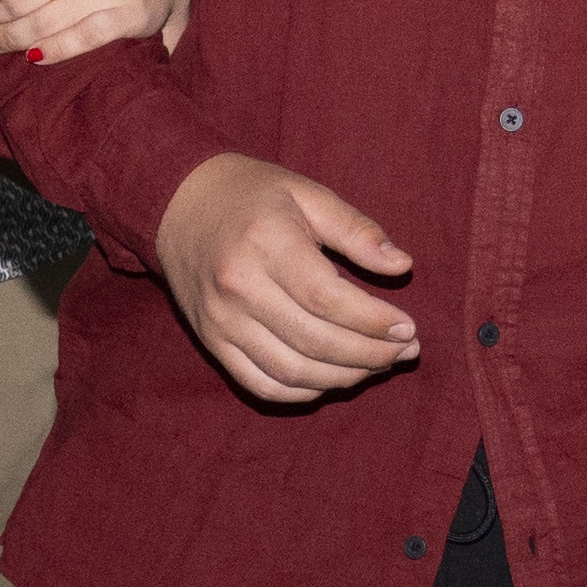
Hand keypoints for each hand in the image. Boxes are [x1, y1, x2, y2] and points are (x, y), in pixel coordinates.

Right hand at [155, 153, 415, 405]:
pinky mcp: (211, 342)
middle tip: (405, 350)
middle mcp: (238, 288)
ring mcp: (221, 321)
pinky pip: (262, 385)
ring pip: (292, 372)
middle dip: (370, 355)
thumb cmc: (252, 195)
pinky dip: (303, 392)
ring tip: (378, 365)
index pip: (327, 299)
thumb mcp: (307, 194)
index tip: (408, 328)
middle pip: (315, 342)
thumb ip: (356, 230)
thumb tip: (402, 266)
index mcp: (266, 243)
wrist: (178, 203)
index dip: (373, 322)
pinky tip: (333, 378)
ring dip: (344, 378)